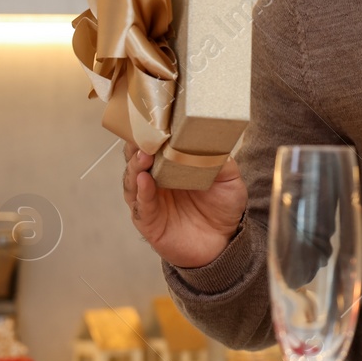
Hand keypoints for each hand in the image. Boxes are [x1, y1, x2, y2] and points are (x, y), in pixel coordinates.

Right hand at [123, 144, 248, 268]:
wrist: (224, 242)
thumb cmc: (222, 207)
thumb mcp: (229, 179)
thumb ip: (221, 160)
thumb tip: (216, 139)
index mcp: (171, 166)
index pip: (154, 144)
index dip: (152, 132)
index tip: (155, 118)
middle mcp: (156, 180)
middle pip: (136, 157)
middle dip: (137, 144)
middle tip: (144, 134)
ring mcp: (150, 200)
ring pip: (133, 179)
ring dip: (135, 166)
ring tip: (144, 155)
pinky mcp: (148, 220)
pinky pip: (141, 204)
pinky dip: (142, 192)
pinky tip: (144, 181)